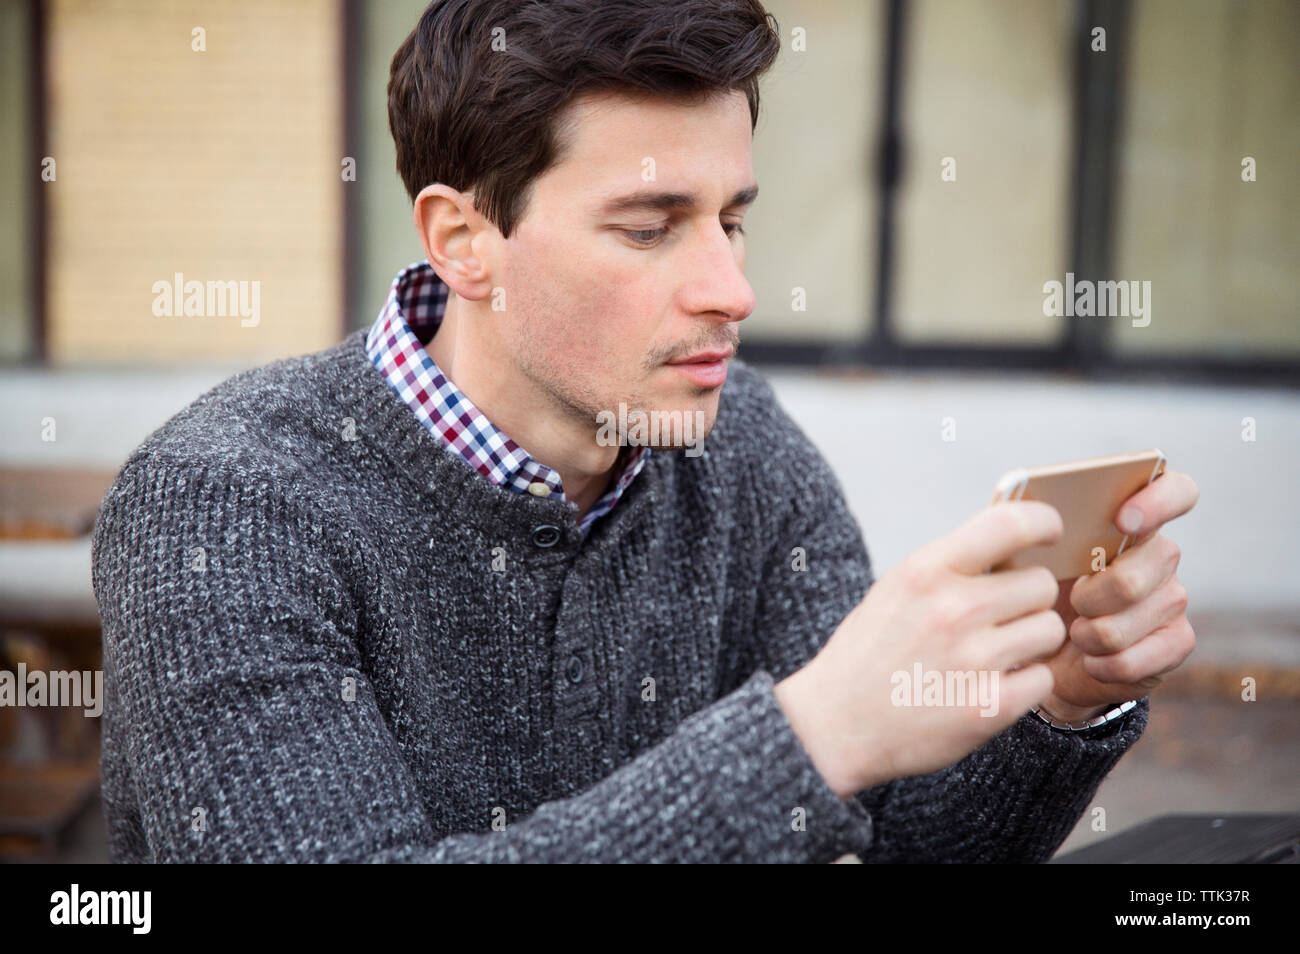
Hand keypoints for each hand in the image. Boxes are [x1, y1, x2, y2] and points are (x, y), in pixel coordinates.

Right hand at [775, 501, 1068, 798]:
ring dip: (1030, 642)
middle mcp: (953, 609)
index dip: (1044, 522)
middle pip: (1042, 584)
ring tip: (994, 655)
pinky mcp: (990, 706)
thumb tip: (1015, 546)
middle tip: (1000, 618)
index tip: (1050, 533)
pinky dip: (1025, 684)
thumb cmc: (867, 656)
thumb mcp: (896, 590)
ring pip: (1050, 629)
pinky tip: (990, 686)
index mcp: (926, 571)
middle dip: (1027, 600)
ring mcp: (974, 659)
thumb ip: (951, 566)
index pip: (1012, 523)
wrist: (835, 726)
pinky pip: (1043, 678)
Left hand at [1037, 469, 1199, 722]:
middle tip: (1073, 601)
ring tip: (1075, 632)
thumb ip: (1026, 529)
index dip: (1160, 500)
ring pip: (1130, 619)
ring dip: (1089, 634)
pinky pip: (1135, 658)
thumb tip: (1017, 511)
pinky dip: (1101, 664)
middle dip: (1094, 592)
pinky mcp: (1176, 643)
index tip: (1122, 520)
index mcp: (1130, 521)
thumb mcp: (1019, 557)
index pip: (1177, 491)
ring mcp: (1173, 599)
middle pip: (1146, 567)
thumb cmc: (1031, 591)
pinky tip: (1090, 660)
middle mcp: (1160, 556)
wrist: (1041, 654)